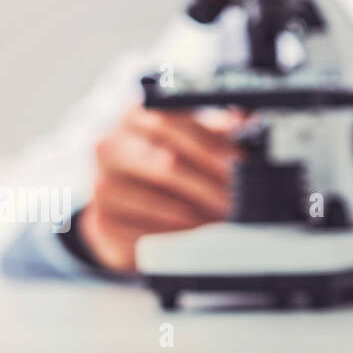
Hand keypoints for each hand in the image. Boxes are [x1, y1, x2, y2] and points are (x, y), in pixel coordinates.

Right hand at [76, 105, 241, 271]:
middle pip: (167, 164)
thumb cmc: (164, 156)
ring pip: (159, 204)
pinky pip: (146, 235)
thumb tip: (252, 123)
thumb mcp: (192, 134)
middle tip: (241, 199)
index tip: (241, 164)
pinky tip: (199, 236)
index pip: (172, 123)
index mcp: (135, 114)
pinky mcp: (101, 223)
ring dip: (200, 215)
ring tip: (227, 219)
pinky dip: (179, 238)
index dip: (212, 146)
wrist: (124, 197)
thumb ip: (219, 128)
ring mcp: (101, 185)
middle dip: (211, 184)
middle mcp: (110, 146)